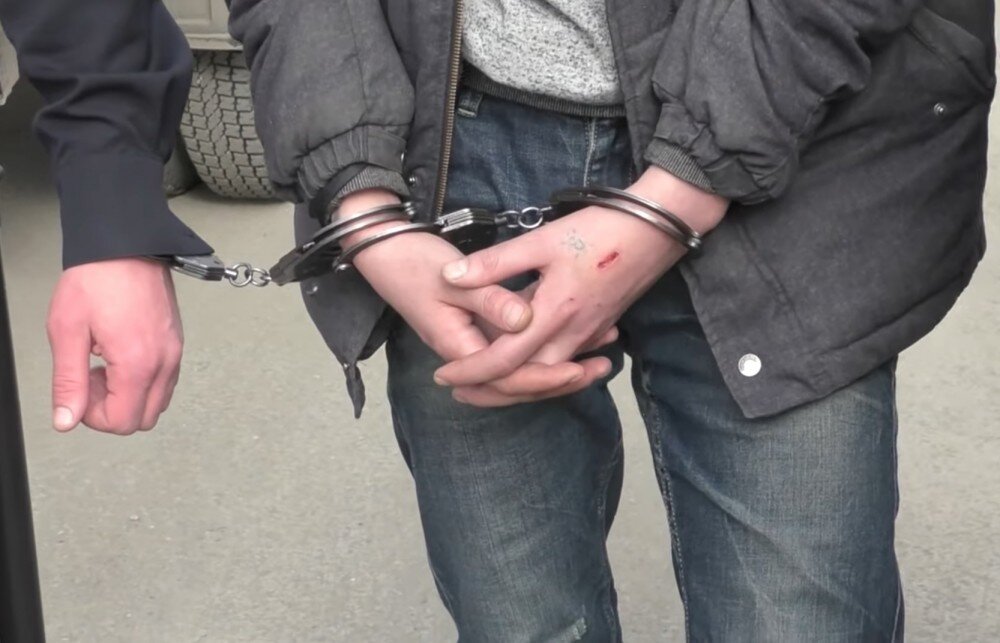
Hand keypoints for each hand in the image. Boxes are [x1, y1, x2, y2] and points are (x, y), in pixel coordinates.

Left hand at [47, 257, 183, 433]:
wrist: (126, 245)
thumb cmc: (97, 278)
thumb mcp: (67, 331)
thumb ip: (68, 382)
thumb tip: (66, 419)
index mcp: (137, 363)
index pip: (122, 422)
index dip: (93, 416)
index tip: (79, 391)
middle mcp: (163, 362)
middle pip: (143, 419)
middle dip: (113, 409)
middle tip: (90, 381)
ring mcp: (174, 352)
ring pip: (157, 403)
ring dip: (129, 396)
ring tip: (105, 366)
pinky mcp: (176, 343)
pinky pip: (165, 381)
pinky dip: (142, 381)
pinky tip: (120, 356)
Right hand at [342, 189, 613, 401]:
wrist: (384, 252)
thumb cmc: (415, 262)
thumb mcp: (453, 278)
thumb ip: (491, 298)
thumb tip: (525, 320)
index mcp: (460, 346)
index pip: (507, 378)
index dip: (543, 377)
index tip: (576, 369)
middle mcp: (468, 353)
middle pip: (518, 384)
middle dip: (562, 381)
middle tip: (602, 370)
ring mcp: (475, 344)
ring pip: (520, 371)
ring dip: (559, 368)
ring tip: (602, 360)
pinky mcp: (481, 330)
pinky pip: (517, 351)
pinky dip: (546, 350)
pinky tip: (578, 341)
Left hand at [434, 167, 728, 405]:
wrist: (658, 228)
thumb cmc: (600, 229)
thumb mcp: (541, 240)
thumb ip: (496, 263)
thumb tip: (450, 276)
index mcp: (552, 314)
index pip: (503, 360)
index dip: (470, 371)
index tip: (443, 375)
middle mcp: (572, 333)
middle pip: (526, 381)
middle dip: (491, 391)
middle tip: (457, 389)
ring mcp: (590, 333)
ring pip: (549, 376)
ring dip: (518, 385)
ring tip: (488, 383)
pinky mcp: (601, 326)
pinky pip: (568, 361)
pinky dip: (545, 372)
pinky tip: (530, 365)